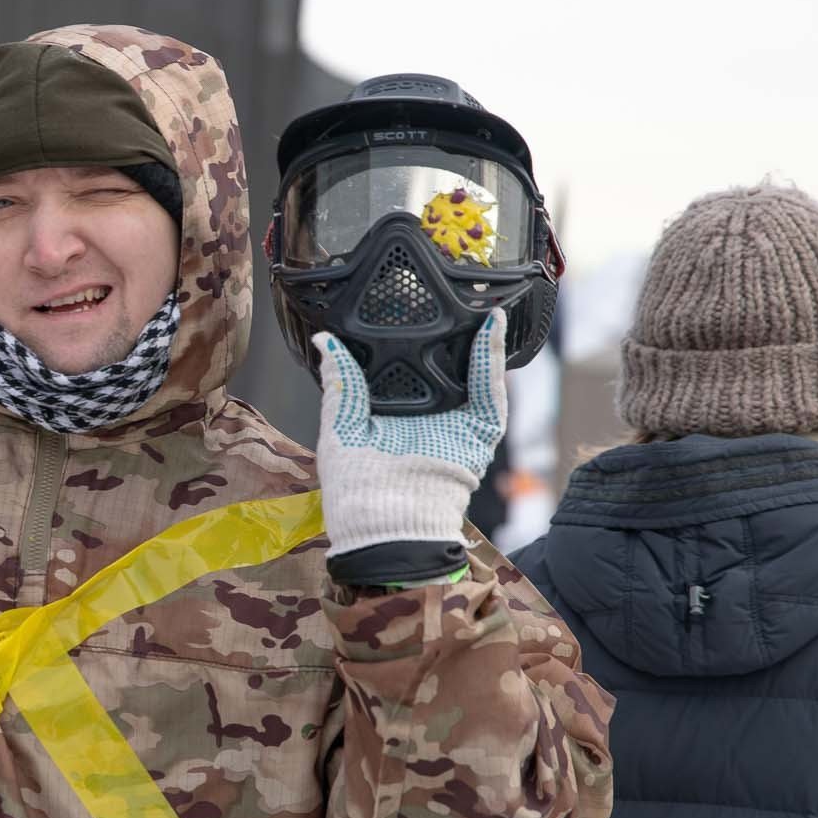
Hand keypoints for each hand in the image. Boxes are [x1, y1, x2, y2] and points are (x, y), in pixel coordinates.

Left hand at [316, 311, 506, 559]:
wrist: (383, 529)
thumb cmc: (356, 491)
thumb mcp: (341, 429)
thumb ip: (341, 386)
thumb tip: (325, 341)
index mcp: (393, 416)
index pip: (403, 369)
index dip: (407, 339)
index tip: (403, 303)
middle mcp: (426, 417)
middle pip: (442, 366)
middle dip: (449, 330)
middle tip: (447, 288)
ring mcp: (454, 426)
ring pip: (471, 373)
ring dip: (478, 336)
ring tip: (477, 296)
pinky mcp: (477, 437)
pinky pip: (490, 395)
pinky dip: (492, 361)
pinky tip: (491, 327)